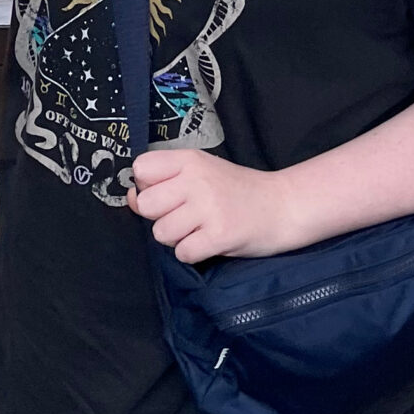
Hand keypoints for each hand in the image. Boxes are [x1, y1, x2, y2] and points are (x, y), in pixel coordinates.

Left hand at [127, 147, 304, 262]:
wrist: (283, 206)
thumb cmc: (237, 191)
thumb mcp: (202, 173)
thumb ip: (166, 181)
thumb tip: (131, 197)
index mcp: (190, 159)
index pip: (141, 168)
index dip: (147, 186)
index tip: (167, 194)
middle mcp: (197, 179)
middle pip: (147, 204)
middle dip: (161, 217)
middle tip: (186, 216)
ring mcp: (209, 207)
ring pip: (161, 233)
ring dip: (177, 238)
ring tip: (200, 229)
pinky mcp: (220, 235)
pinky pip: (183, 253)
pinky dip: (193, 254)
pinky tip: (210, 242)